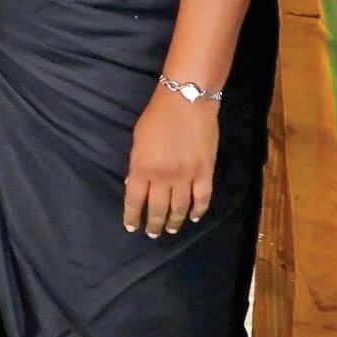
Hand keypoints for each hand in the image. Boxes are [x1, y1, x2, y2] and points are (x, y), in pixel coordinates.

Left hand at [124, 86, 218, 236]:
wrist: (186, 103)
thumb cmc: (156, 118)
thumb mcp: (137, 141)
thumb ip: (136, 165)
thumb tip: (133, 186)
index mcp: (142, 167)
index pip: (134, 199)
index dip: (132, 216)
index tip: (131, 227)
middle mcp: (163, 176)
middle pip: (157, 208)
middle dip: (153, 223)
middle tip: (152, 234)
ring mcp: (186, 176)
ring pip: (179, 207)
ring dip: (173, 221)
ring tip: (170, 230)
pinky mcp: (205, 173)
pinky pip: (202, 198)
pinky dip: (198, 211)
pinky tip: (193, 218)